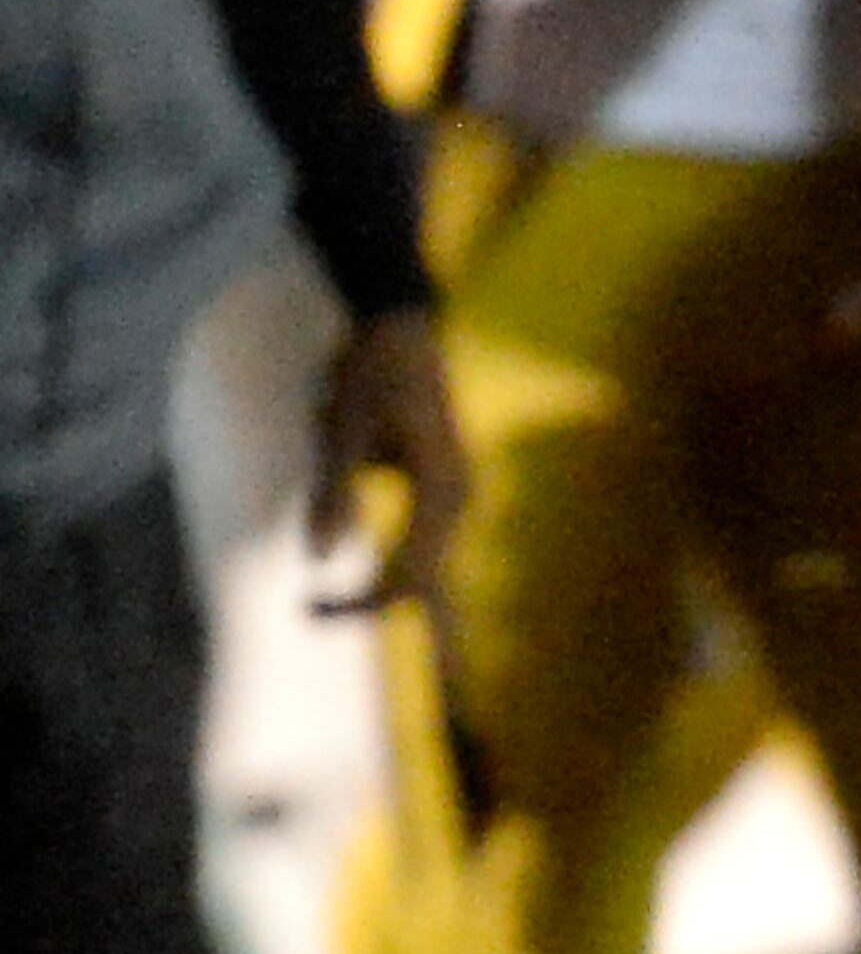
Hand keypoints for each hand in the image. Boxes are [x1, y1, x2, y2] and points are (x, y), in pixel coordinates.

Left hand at [307, 305, 467, 612]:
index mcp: (440, 496)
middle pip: (430, 582)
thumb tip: (319, 559)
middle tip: (328, 628)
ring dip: (390, 587)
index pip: (410, 578)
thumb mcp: (341, 433)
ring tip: (340, 610)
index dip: (362, 604)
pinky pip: (423, 539)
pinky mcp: (442, 485)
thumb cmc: (370, 374)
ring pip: (429, 563)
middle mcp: (458, 502)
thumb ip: (333, 495)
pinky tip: (372, 568)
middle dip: (385, 613)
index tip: (309, 608)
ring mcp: (455, 495)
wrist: (401, 325)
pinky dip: (399, 563)